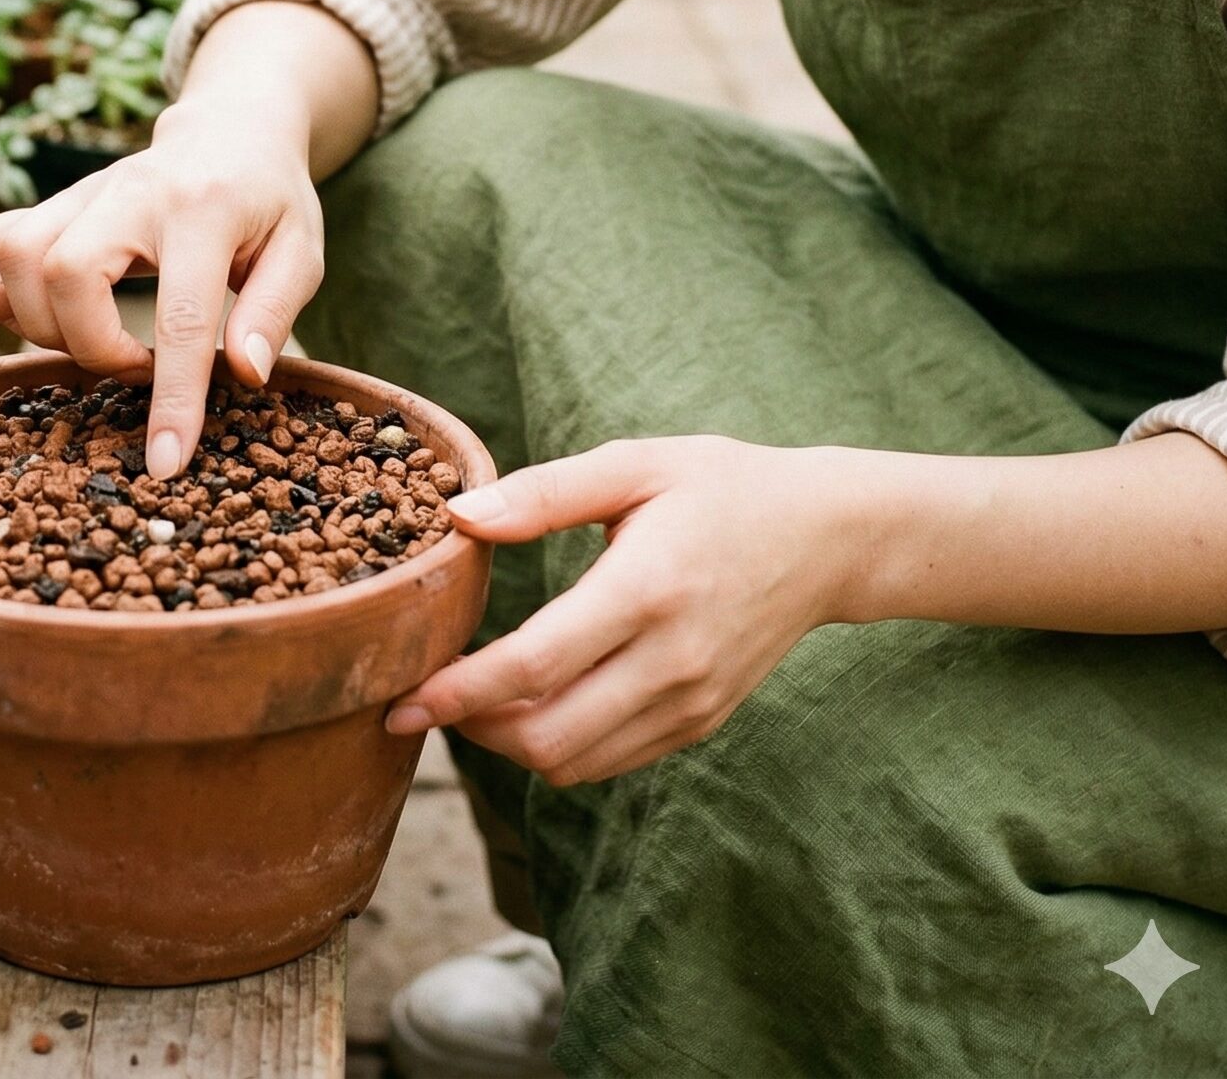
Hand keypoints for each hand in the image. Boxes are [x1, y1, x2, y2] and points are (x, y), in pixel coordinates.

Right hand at [0, 91, 324, 481]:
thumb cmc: (269, 200)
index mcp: (206, 210)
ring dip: (42, 325)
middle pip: (66, 272)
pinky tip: (48, 314)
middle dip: (90, 345)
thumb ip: (274, 311)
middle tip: (134, 364)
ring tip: (96, 340)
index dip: (172, 396)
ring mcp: (82, 192)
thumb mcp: (302, 251)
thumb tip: (243, 373)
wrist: (230, 129)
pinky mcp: (51, 200)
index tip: (166, 462)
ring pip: (16, 258)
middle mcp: (131, 192)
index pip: (182, 313)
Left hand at [385, 435, 860, 782]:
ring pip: (576, 763)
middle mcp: (672, 660)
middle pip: (548, 737)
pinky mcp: (702, 721)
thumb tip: (458, 516)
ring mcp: (691, 701)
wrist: (827, 537)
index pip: (535, 666)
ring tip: (470, 699)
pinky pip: (612, 760)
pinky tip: (533, 703)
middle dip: (472, 729)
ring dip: (511, 743)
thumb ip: (543, 492)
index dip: (458, 693)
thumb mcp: (634, 464)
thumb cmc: (720, 486)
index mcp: (646, 589)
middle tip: (424, 698)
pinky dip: (560, 746)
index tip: (400, 703)